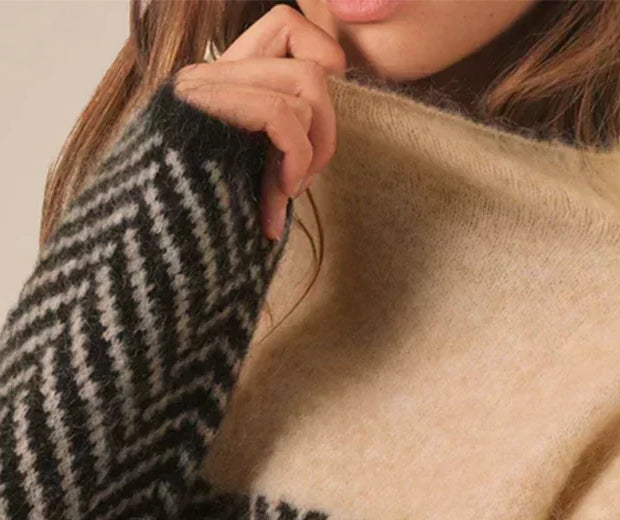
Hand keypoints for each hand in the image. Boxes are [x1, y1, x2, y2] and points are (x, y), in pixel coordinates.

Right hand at [173, 3, 346, 240]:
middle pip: (310, 63)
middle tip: (302, 183)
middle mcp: (213, 75)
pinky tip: (278, 197)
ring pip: (306, 83)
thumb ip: (279, 146)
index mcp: (223, 85)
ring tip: (285, 194)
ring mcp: (206, 86)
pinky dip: (296, 159)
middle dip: (326, 130)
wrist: (148, 248)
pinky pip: (282, 112)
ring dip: (311, 151)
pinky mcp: (203, 106)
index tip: (325, 108)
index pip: (285, 26)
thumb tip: (324, 138)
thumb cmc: (200, 227)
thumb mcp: (251, 178)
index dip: (321, 54)